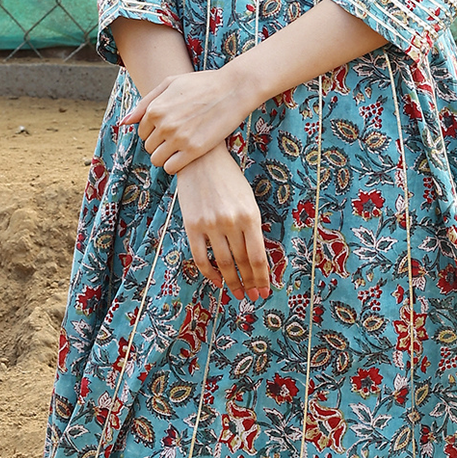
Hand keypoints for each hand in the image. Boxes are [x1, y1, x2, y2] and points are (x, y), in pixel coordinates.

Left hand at [124, 67, 252, 172]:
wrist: (233, 89)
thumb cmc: (202, 84)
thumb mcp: (170, 84)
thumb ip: (145, 103)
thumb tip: (124, 122)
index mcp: (155, 109)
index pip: (142, 132)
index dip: (154, 132)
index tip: (169, 129)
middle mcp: (163, 124)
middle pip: (149, 147)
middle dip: (160, 144)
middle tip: (177, 138)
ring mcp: (178, 138)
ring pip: (157, 160)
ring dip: (166, 157)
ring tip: (180, 148)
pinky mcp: (194, 150)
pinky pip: (172, 168)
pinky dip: (175, 166)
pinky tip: (185, 157)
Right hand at [174, 145, 269, 300]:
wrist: (200, 159)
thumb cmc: (229, 179)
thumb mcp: (247, 200)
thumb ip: (252, 227)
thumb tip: (255, 259)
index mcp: (250, 216)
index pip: (258, 257)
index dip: (262, 278)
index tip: (265, 292)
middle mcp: (231, 222)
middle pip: (242, 263)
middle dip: (249, 283)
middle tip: (253, 297)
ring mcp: (210, 225)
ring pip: (223, 263)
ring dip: (231, 282)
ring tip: (237, 293)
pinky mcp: (191, 226)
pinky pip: (201, 257)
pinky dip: (209, 273)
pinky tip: (217, 281)